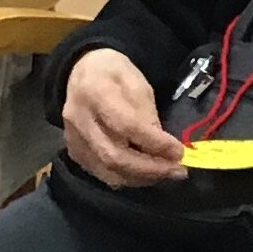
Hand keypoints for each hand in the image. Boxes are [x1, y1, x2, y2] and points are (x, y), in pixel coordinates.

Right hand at [62, 48, 184, 186]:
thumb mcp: (137, 82)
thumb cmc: (114, 74)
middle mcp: (79, 119)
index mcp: (95, 92)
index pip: (125, 125)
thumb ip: (147, 113)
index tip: (178, 151)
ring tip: (166, 173)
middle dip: (150, 168)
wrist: (82, 73)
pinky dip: (128, 178)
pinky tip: (147, 174)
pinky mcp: (75, 152)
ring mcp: (73, 138)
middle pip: (114, 155)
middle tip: (178, 171)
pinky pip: (102, 174)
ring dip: (142, 178)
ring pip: (108, 170)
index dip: (154, 142)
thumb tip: (162, 147)